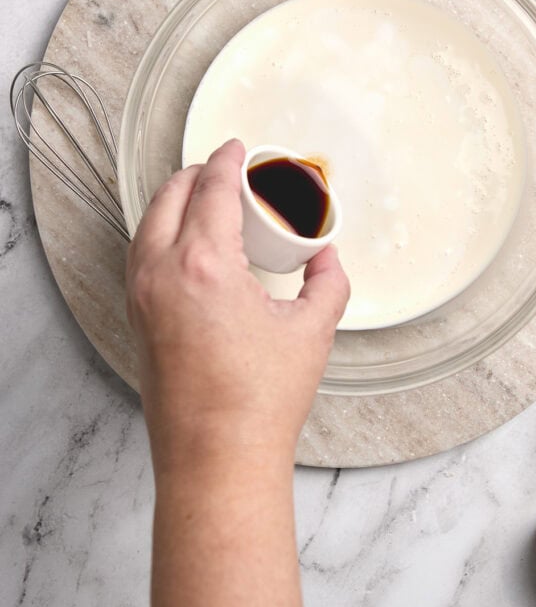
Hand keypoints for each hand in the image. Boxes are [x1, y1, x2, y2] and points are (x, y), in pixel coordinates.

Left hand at [126, 140, 349, 474]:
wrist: (215, 458)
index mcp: (204, 264)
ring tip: (205, 202)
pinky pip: (141, 254)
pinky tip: (186, 245)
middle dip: (197, 173)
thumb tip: (326, 258)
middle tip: (225, 170)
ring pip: (148, 224)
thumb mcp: (311, 331)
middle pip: (170, 196)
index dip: (227, 160)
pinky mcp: (136, 319)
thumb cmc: (257, 402)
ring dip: (174, 201)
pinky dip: (160, 232)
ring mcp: (141, 296)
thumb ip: (328, 282)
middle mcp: (162, 273)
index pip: (212, 189)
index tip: (236, 148)